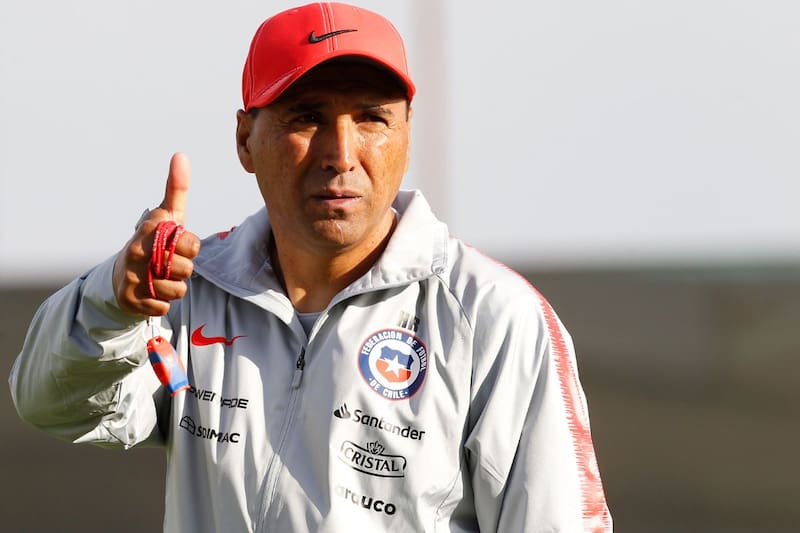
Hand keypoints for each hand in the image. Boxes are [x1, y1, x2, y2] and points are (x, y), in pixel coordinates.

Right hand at [113, 152, 200, 316]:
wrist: (121, 275)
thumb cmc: (153, 242)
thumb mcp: (166, 216)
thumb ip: (176, 189)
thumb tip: (181, 154)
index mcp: (151, 229)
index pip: (192, 244)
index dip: (191, 248)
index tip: (178, 245)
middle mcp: (138, 251)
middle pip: (187, 269)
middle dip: (183, 270)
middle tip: (168, 264)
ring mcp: (132, 276)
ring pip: (178, 290)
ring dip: (174, 288)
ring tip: (160, 278)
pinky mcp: (129, 300)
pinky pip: (164, 307)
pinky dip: (162, 303)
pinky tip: (151, 293)